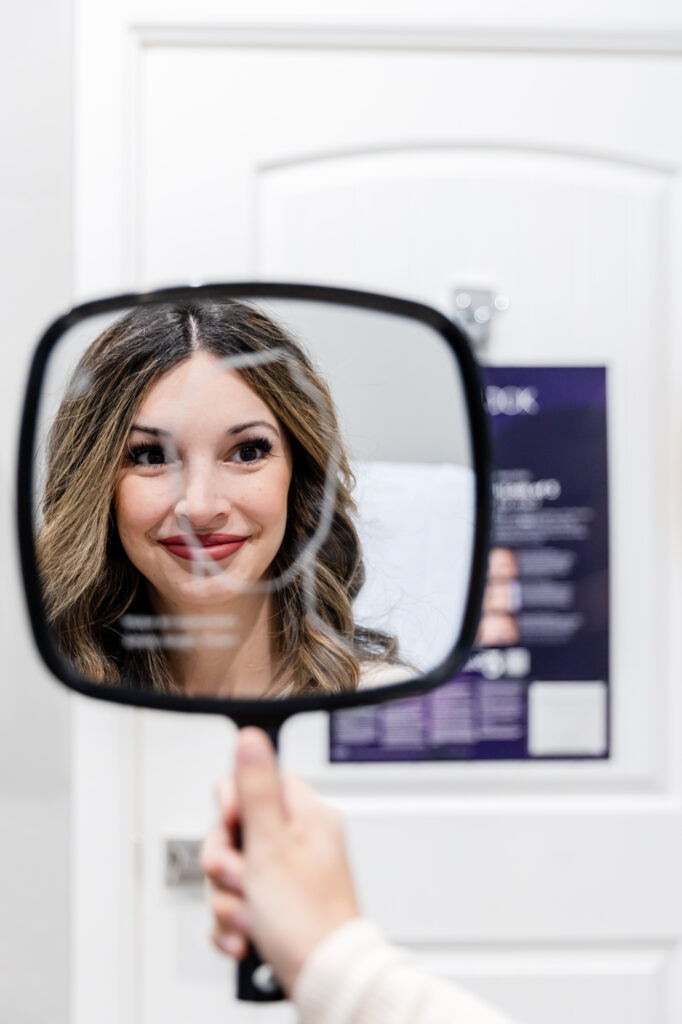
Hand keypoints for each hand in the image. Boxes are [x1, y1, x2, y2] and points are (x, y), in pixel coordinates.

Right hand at [201, 727, 359, 992]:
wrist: (325, 981)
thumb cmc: (307, 919)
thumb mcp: (270, 846)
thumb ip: (256, 789)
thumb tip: (252, 737)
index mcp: (306, 814)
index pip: (258, 781)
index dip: (233, 805)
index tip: (233, 828)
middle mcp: (300, 839)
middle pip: (237, 829)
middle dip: (224, 862)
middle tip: (240, 879)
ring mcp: (288, 874)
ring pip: (233, 870)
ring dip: (227, 898)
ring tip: (248, 915)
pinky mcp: (277, 905)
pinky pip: (238, 901)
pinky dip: (233, 921)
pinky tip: (244, 935)